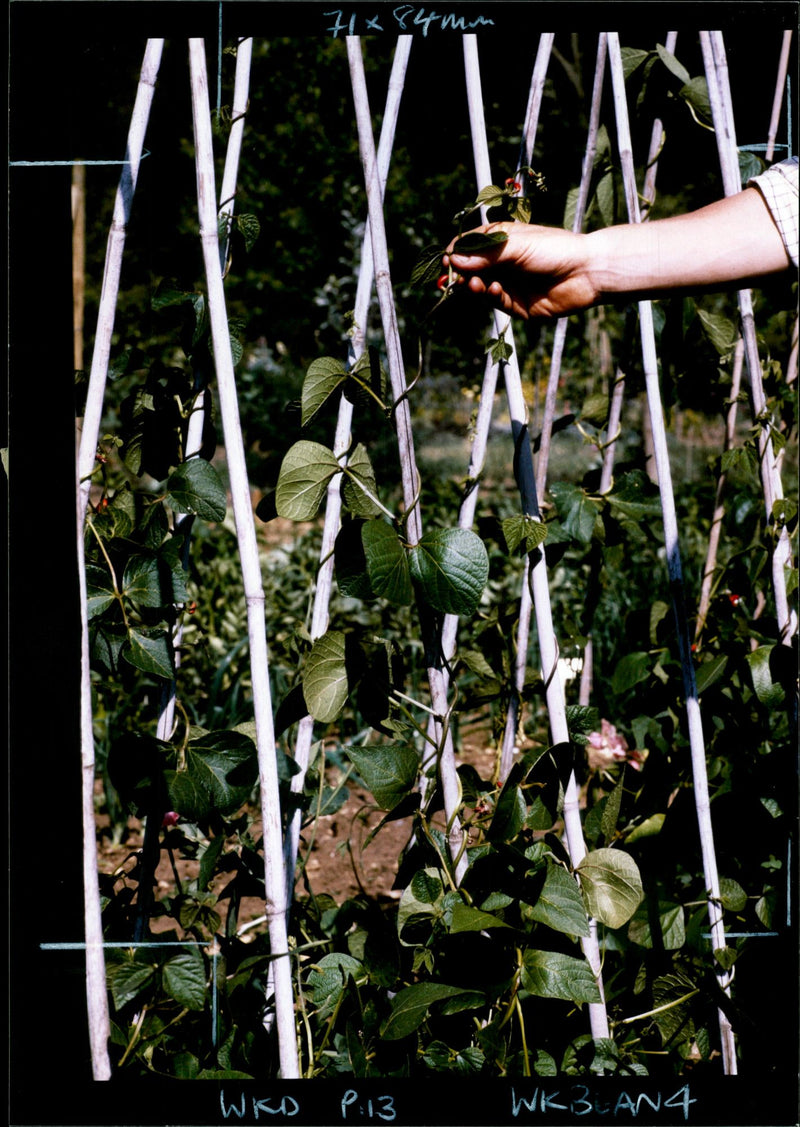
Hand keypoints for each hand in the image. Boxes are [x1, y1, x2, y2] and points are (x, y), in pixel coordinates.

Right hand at [444, 221, 598, 319]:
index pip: (469, 245)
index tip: (447, 260)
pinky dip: (491, 296)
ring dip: (473, 286)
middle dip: (459, 274)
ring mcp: (508, 283)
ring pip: (480, 287)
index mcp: (500, 240)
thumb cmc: (554, 249)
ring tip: (474, 284)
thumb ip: (485, 254)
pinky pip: (495, 302)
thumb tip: (453, 259)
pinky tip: (496, 289)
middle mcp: (501, 262)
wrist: (585, 273)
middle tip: (452, 279)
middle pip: (470, 269)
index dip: (456, 253)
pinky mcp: (516, 305)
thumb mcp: (516, 245)